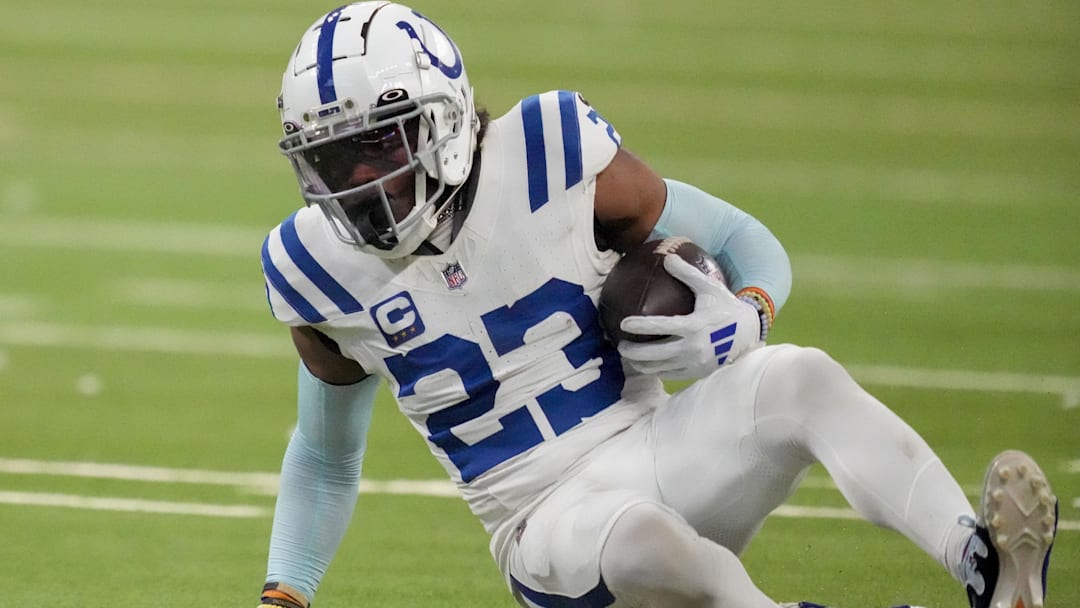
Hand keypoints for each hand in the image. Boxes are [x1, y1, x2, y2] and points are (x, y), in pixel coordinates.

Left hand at [617, 255, 762, 379]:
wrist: (749, 334)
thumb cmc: (726, 307)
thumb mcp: (709, 287)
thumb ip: (687, 273)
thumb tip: (666, 256)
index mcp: (694, 325)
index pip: (661, 326)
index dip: (640, 325)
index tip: (623, 323)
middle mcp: (693, 347)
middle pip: (653, 354)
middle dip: (632, 351)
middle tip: (620, 344)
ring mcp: (694, 363)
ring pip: (658, 368)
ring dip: (639, 364)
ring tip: (628, 356)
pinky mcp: (697, 374)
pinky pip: (668, 374)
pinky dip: (654, 370)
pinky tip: (645, 364)